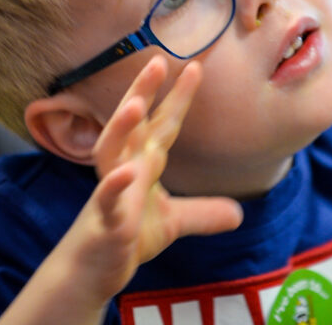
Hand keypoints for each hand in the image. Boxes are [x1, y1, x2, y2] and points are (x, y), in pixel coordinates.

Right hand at [62, 57, 242, 301]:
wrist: (93, 271)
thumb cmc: (126, 237)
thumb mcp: (172, 223)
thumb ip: (202, 213)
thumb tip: (238, 214)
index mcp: (142, 163)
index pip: (162, 124)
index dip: (178, 97)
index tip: (195, 67)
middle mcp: (124, 168)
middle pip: (131, 124)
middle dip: (141, 92)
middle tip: (156, 61)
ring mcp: (111, 191)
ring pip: (109, 151)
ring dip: (120, 128)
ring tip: (135, 105)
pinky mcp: (105, 220)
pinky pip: (106, 199)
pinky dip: (113, 185)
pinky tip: (125, 173)